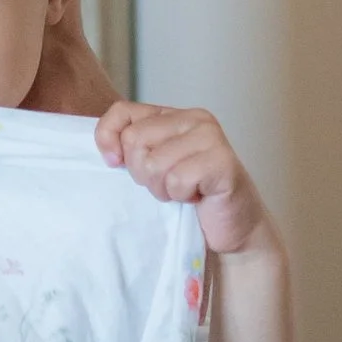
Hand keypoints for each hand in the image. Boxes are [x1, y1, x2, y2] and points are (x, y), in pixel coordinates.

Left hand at [95, 103, 273, 256]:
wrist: (233, 229)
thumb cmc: (191, 198)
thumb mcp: (153, 168)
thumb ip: (131, 150)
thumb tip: (108, 151)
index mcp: (173, 115)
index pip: (122, 112)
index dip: (108, 139)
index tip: (115, 164)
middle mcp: (194, 118)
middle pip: (134, 140)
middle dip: (142, 173)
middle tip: (167, 184)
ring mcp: (211, 138)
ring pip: (154, 162)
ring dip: (163, 188)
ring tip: (184, 192)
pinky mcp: (223, 162)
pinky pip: (177, 180)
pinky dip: (181, 196)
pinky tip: (197, 197)